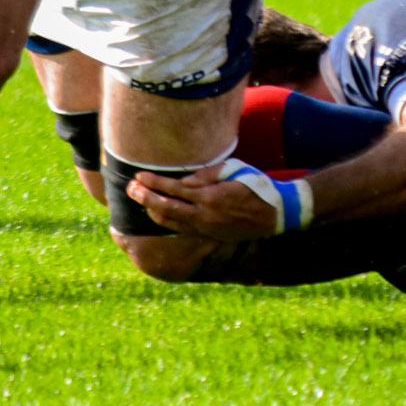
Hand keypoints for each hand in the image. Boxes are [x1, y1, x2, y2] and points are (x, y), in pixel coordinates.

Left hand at [127, 166, 280, 240]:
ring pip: (171, 223)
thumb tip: (184, 181)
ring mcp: (206, 228)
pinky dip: (166, 222)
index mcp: (210, 197)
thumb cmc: (256, 185)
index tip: (138, 176)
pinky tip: (157, 215)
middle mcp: (205, 216)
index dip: (153, 182)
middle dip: (145, 198)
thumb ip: (207, 174)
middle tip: (129, 189)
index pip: (173, 189)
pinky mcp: (210, 235)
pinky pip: (181, 229)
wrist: (276, 213)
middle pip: (166, 208)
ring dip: (152, 211)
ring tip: (139, 201)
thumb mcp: (235, 169)